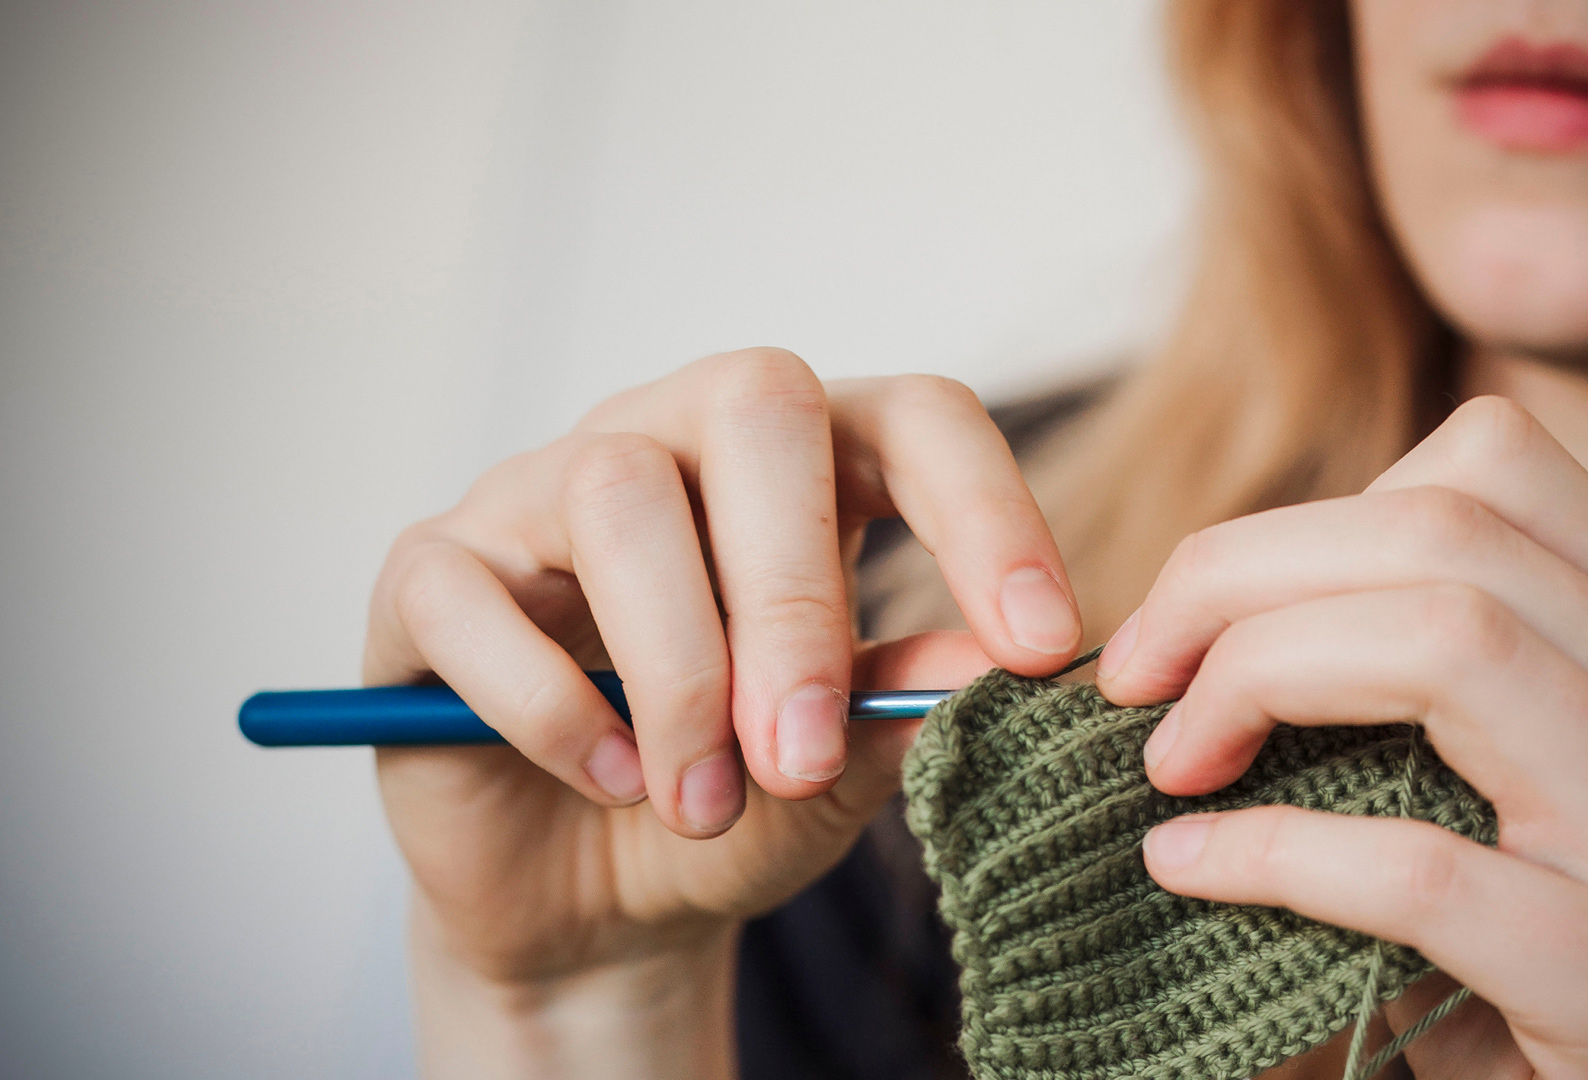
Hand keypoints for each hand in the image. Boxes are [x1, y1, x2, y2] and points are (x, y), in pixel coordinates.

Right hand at [364, 349, 1081, 1073]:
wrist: (590, 908)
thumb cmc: (735, 810)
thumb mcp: (838, 777)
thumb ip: (899, 705)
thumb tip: (987, 664)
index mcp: (807, 470)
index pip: (914, 415)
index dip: (986, 509)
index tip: (1041, 645)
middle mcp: (675, 442)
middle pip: (755, 403)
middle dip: (794, 591)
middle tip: (803, 749)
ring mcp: (541, 493)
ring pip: (617, 493)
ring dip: (675, 669)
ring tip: (703, 799)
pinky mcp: (433, 572)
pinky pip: (473, 593)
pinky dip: (549, 703)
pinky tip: (607, 778)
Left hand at [1103, 397, 1587, 1079]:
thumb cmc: (1538, 970)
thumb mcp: (1494, 795)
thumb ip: (1397, 687)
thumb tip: (1173, 629)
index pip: (1486, 465)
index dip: (1295, 521)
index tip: (1186, 618)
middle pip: (1440, 534)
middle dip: (1235, 582)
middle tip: (1132, 681)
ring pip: (1451, 645)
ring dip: (1257, 681)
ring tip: (1169, 765)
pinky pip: (1418, 868)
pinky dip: (1269, 852)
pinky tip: (1187, 870)